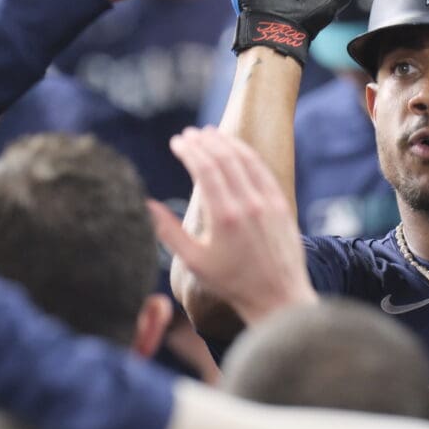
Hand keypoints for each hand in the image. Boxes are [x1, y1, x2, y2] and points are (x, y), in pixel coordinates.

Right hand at [148, 126, 317, 324]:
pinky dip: (247, 155)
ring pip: (246, 160)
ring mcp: (268, 202)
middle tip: (188, 133)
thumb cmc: (231, 282)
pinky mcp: (281, 204)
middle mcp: (249, 204)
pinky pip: (263, 170)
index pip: (205, 169)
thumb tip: (146, 204)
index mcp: (225, 217)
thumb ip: (168, 231)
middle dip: (204, 142)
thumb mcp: (194, 262)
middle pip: (224, 159)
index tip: (176, 141)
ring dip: (226, 142)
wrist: (277, 295)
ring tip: (209, 133)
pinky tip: (236, 149)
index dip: (189, 150)